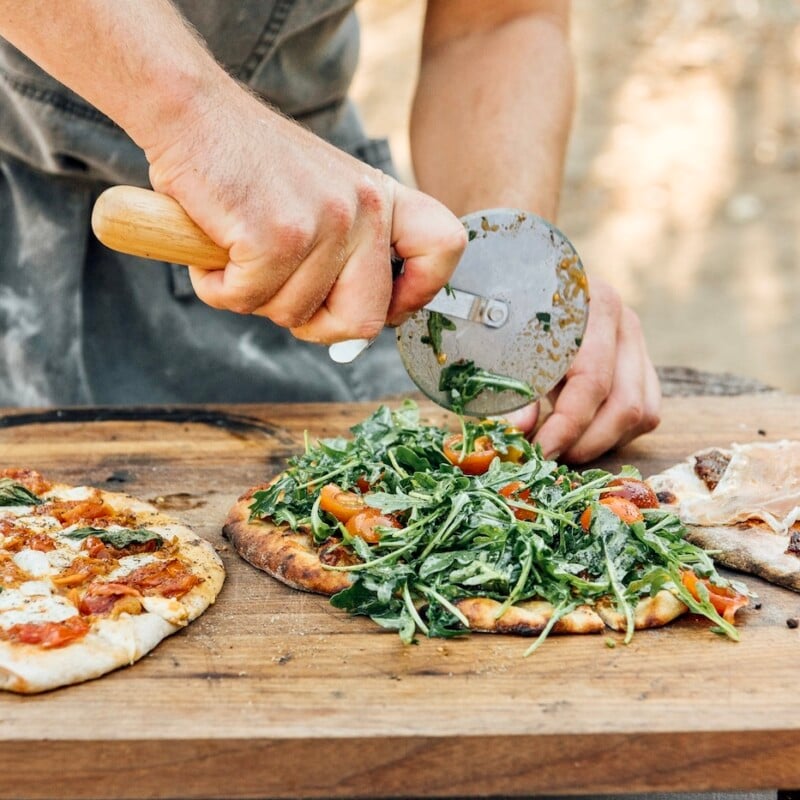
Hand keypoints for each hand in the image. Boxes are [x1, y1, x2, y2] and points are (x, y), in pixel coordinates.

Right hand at [144, 80, 465, 342]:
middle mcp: (366, 209)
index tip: (386, 306)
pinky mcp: (276, 236)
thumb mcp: (323, 194)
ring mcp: (325, 223)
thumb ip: (348, 250)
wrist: (192, 110)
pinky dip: (219, 288)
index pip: (443, 247)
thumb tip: (354, 332)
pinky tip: (213, 252)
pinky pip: (247, 300)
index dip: (419, 292)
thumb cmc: (250, 162)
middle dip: (316, 326)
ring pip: (294, 314)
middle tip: (280, 295)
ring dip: (253, 297)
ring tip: (236, 251)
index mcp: (383, 197)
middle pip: (365, 321)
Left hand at [506, 278, 660, 462]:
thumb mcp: (504, 345)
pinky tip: (581, 436)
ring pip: (641, 413)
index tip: (538, 451)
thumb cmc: (510, 315)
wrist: (531, 286)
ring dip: (602, 442)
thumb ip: (513, 387)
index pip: (591, 381)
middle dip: (585, 442)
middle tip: (549, 459)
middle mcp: (624, 322)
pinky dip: (616, 434)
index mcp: (593, 306)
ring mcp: (639, 343)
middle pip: (624, 404)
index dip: (566, 425)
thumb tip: (518, 430)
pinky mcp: (643, 364)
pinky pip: (647, 413)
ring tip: (562, 449)